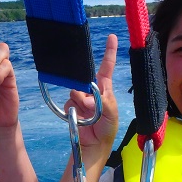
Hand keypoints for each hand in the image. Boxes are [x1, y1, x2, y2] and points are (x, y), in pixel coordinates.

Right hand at [63, 34, 118, 163]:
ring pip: (75, 91)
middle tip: (90, 104)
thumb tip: (87, 97)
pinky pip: (70, 102)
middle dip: (85, 88)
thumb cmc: (107, 128)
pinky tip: (79, 117)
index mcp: (105, 89)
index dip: (109, 52)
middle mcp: (92, 90)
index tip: (112, 37)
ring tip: (87, 114)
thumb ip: (102, 102)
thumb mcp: (111, 114)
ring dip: (80, 102)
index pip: (106, 67)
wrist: (94, 144)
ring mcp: (81, 98)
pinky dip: (74, 110)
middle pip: (84, 78)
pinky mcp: (72, 106)